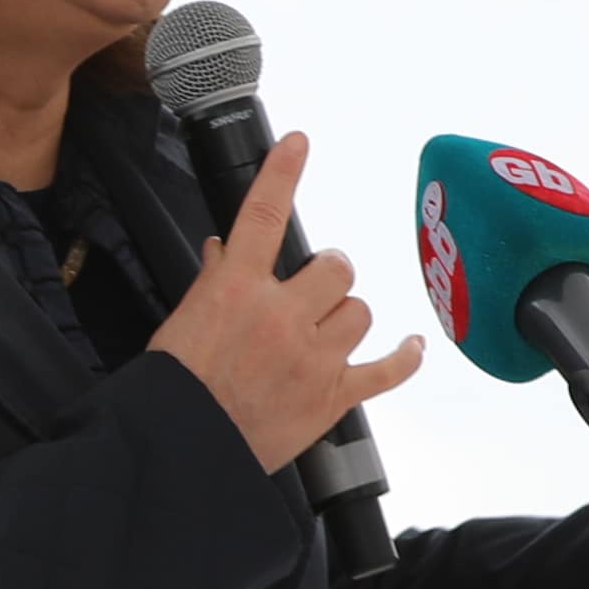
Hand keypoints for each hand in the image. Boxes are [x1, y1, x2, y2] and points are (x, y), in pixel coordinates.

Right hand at [152, 128, 424, 472]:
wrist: (181, 444)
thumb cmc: (177, 386)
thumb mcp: (182, 320)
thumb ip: (213, 280)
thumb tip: (223, 250)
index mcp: (235, 289)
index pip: (263, 216)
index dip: (281, 174)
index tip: (298, 144)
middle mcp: (280, 316)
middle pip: (334, 268)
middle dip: (325, 277)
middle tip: (308, 294)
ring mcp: (312, 356)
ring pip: (358, 312)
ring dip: (344, 318)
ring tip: (322, 334)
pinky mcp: (332, 396)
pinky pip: (386, 370)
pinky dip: (404, 358)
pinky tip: (411, 347)